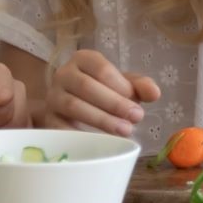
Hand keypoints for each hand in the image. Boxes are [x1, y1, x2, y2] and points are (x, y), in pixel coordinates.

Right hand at [42, 48, 160, 137]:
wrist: (72, 108)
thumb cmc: (102, 92)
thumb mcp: (123, 85)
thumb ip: (140, 86)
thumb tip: (154, 93)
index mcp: (83, 59)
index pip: (101, 68)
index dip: (120, 85)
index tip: (138, 103)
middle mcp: (64, 74)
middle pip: (87, 87)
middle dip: (114, 104)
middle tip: (136, 118)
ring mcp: (53, 96)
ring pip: (73, 106)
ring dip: (101, 120)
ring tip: (125, 131)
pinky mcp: (47, 119)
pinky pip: (60, 127)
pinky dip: (80, 135)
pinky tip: (100, 142)